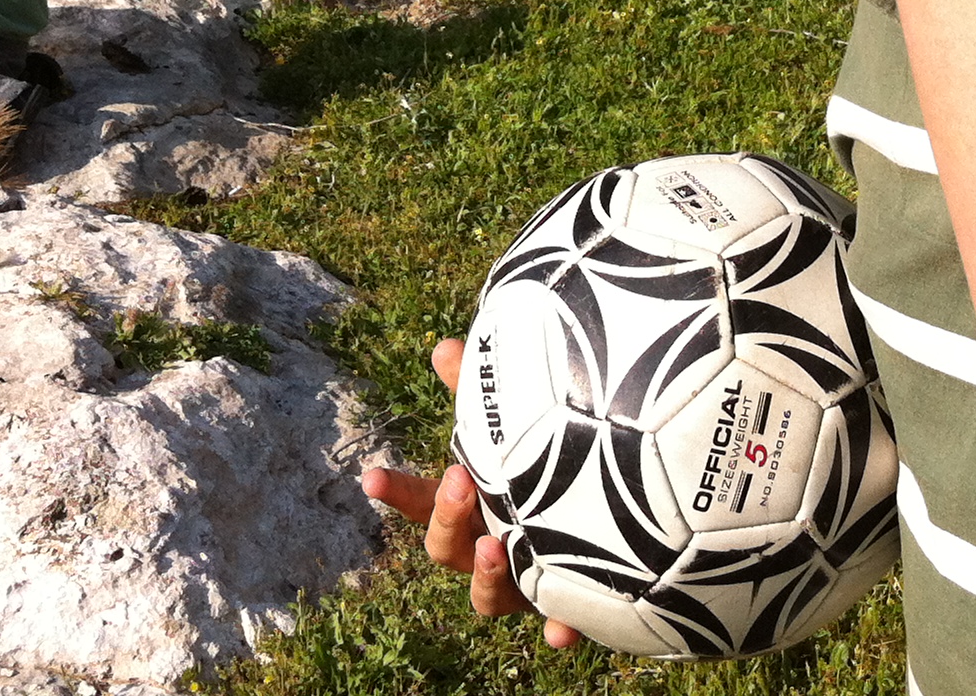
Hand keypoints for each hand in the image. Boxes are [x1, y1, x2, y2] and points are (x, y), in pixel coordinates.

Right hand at [358, 337, 584, 650]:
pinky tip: (562, 629)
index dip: (397, 490)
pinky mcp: (557, 605)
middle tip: (460, 482)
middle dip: (445, 518)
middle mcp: (484, 545)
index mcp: (468, 507)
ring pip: (485, 596)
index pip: (422, 499)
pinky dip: (557, 628)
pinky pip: (554, 624)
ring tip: (498, 547)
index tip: (371, 476)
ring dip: (486, 576)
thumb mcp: (510, 431)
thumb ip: (479, 394)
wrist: (604, 517)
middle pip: (445, 548)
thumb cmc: (539, 471)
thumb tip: (445, 345)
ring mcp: (517, 581)